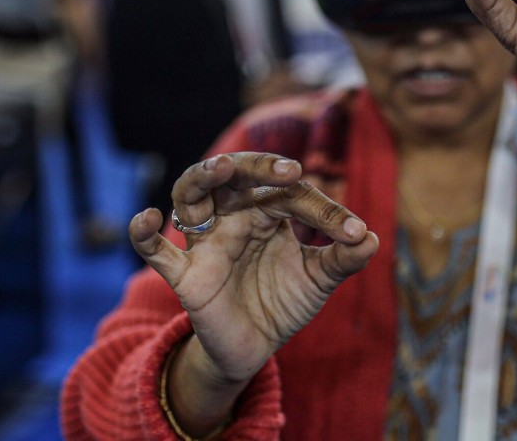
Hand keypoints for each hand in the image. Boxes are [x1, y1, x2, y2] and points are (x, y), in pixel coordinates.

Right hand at [130, 153, 378, 386]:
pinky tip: (147, 218)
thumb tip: (373, 239)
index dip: (325, 211)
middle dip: (259, 167)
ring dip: (203, 176)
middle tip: (289, 170)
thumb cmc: (282, 302)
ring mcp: (205, 242)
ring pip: (191, 195)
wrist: (253, 349)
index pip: (291, 195)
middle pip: (235, 176)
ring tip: (222, 167)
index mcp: (267, 212)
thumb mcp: (319, 280)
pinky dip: (143, 233)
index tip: (355, 232)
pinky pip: (156, 250)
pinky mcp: (185, 275)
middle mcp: (233, 217)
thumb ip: (344, 258)